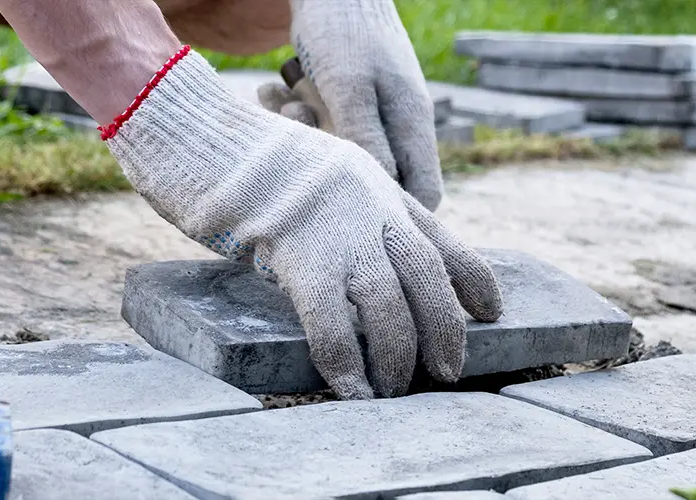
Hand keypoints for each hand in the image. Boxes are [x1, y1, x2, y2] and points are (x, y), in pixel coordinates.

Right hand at [103, 47, 501, 398]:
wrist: (202, 138)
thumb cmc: (244, 163)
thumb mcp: (317, 174)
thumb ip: (347, 209)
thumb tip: (356, 260)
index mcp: (377, 185)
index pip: (440, 237)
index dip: (473, 278)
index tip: (493, 310)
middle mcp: (370, 205)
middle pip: (426, 276)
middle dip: (444, 330)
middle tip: (448, 372)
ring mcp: (338, 231)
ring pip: (389, 305)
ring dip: (397, 356)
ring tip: (395, 390)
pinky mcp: (299, 256)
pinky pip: (333, 324)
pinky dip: (346, 364)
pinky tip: (352, 390)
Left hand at [255, 0, 443, 211]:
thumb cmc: (343, 30)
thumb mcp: (350, 86)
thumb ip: (365, 139)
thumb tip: (380, 195)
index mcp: (413, 124)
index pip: (425, 194)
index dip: (394, 212)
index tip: (349, 206)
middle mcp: (398, 124)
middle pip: (374, 178)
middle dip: (331, 166)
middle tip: (302, 136)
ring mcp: (372, 113)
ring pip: (340, 153)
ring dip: (304, 136)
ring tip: (284, 106)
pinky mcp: (344, 101)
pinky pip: (319, 127)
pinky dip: (292, 115)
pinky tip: (273, 92)